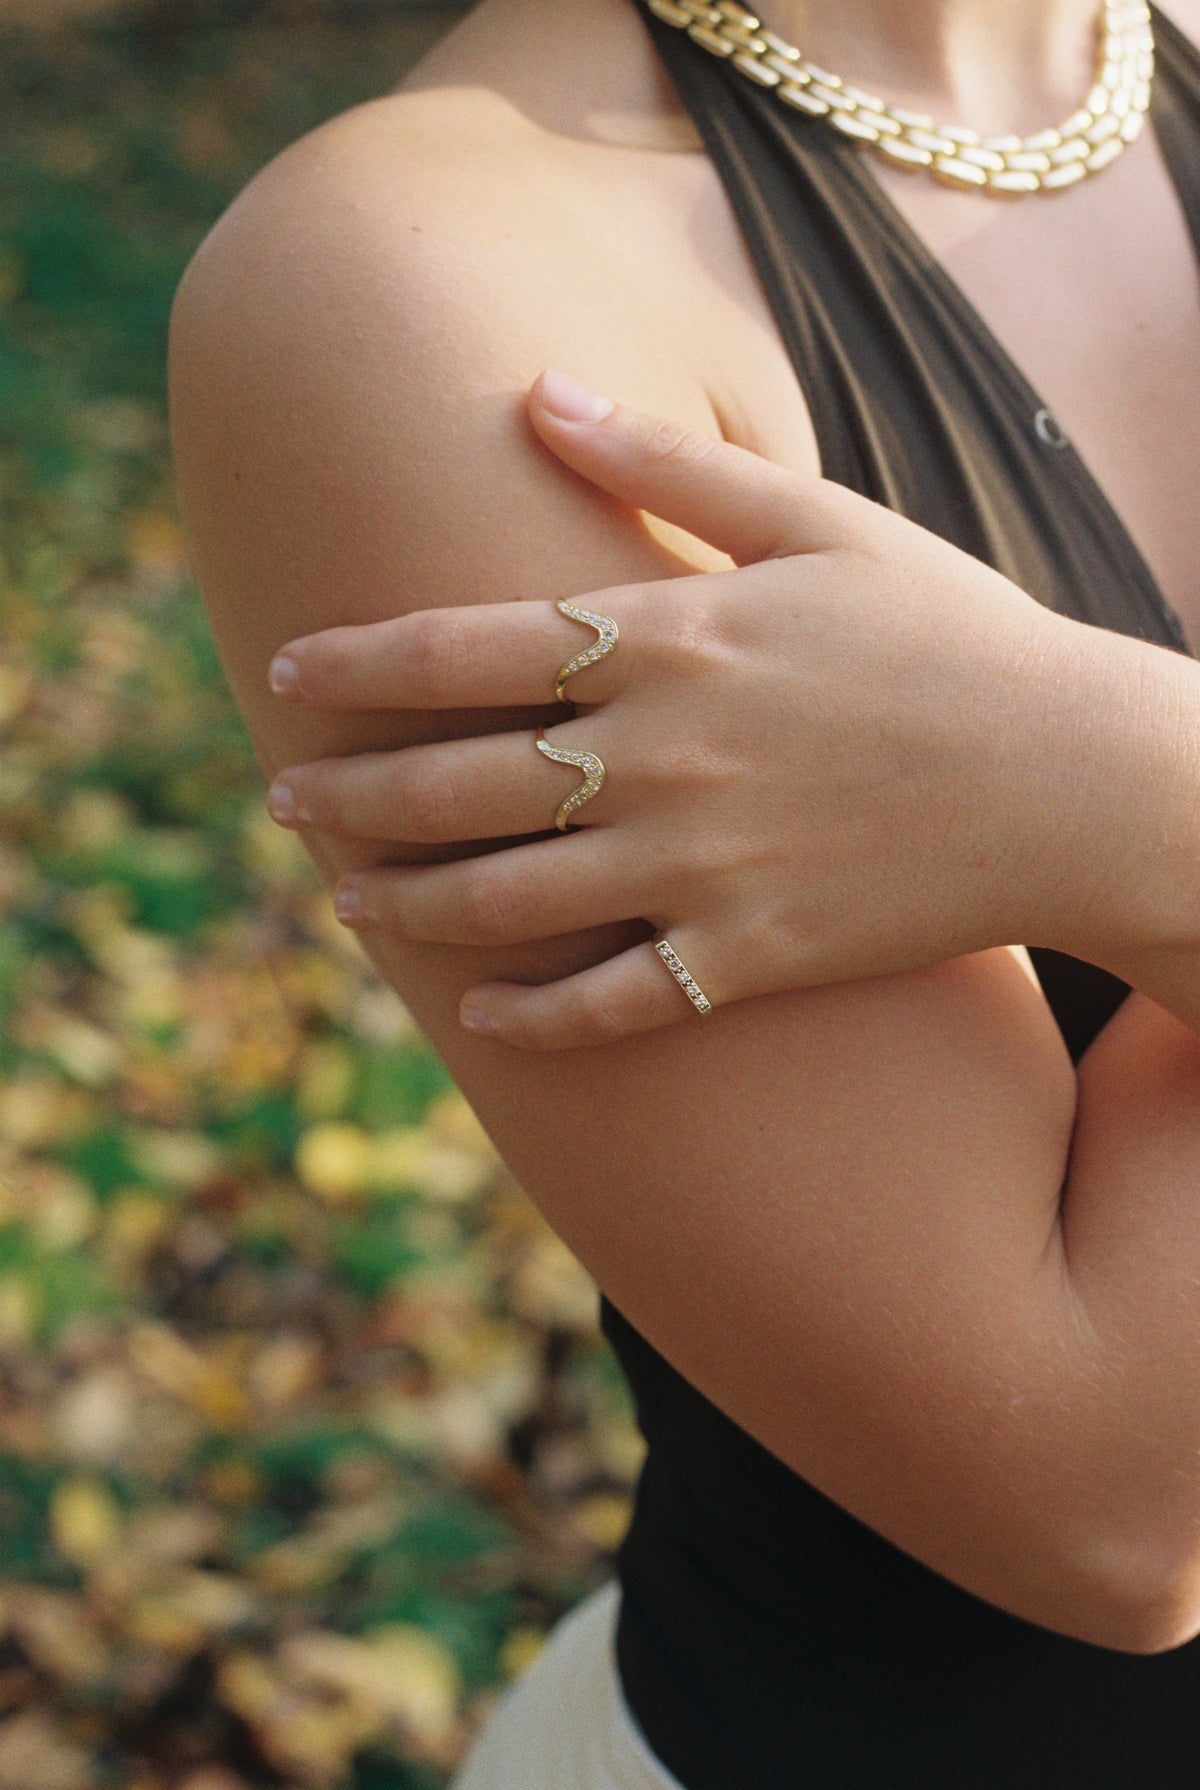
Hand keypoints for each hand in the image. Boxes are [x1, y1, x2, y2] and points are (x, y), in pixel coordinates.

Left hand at [262, 369, 1093, 1049]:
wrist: (1076, 777)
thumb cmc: (954, 637)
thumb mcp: (821, 520)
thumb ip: (668, 463)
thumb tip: (539, 390)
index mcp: (667, 638)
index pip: (459, 650)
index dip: (355, 666)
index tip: (286, 678)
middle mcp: (659, 755)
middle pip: (454, 783)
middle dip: (349, 797)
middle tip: (283, 806)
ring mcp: (699, 865)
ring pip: (505, 901)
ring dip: (408, 906)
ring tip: (349, 904)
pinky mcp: (748, 954)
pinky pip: (612, 1006)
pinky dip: (534, 1020)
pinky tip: (479, 1019)